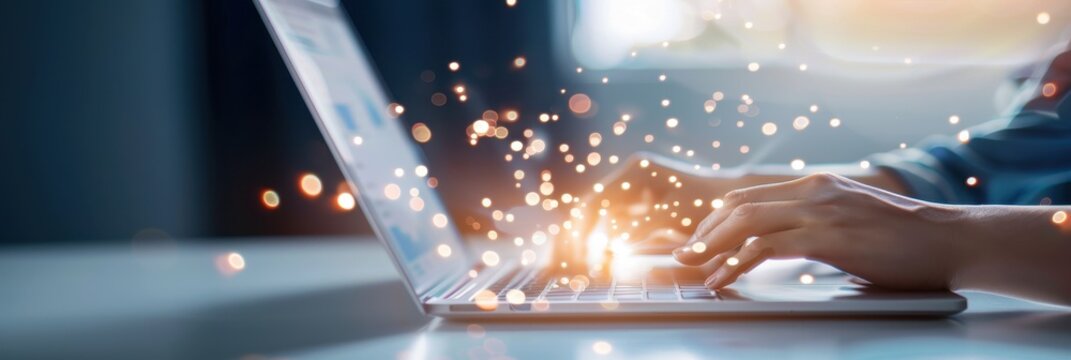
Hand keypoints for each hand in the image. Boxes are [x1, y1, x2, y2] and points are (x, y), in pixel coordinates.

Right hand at [567, 152, 740, 258]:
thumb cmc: (711, 206)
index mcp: (634, 171)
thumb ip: (642, 227)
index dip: (584, 233)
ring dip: (576, 246)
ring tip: (567, 271)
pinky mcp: (631, 211)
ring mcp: (627, 193)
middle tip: (562, 270)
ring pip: (589, 221)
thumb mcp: (675, 215)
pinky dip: (592, 248)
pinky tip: (585, 267)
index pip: (596, 203)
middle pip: (585, 210)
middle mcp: (626, 178)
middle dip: (571, 240)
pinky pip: (603, 229)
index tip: (582, 260)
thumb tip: (609, 245)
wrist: (734, 205)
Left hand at [674, 172, 965, 290]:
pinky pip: (767, 247)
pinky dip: (737, 263)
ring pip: (746, 222)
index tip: (696, 241)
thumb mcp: (854, 220)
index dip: (715, 220)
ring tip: (692, 266)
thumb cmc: (908, 238)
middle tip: (682, 256)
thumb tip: (785, 242)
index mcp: (817, 185)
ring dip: (712, 246)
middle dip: (703, 232)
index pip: (748, 196)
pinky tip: (724, 278)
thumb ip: (819, 223)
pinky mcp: (829, 235)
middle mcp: (814, 191)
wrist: (953, 239)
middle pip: (738, 206)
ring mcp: (821, 210)